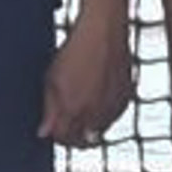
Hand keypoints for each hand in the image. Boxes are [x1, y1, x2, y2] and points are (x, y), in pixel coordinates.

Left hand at [36, 24, 134, 148]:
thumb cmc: (74, 51)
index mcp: (72, 110)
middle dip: (75, 138)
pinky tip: (99, 104)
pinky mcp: (127, 94)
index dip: (57, 137)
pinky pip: (116, 114)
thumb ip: (49, 109)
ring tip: (83, 116)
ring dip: (91, 128)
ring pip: (102, 129)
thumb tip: (44, 133)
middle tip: (69, 129)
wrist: (104, 32)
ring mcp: (113, 104)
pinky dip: (107, 115)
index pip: (64, 138)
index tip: (53, 132)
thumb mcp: (52, 79)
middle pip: (84, 140)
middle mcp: (94, 112)